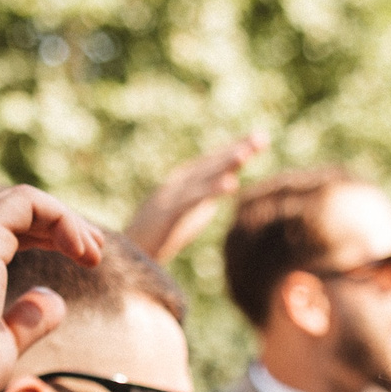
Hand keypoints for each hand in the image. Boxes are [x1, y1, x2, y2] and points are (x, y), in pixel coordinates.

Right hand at [0, 185, 109, 391]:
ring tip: (94, 254)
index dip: (47, 235)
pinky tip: (80, 251)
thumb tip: (54, 299)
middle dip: (62, 225)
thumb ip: (26, 319)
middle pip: (15, 209)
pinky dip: (61, 219)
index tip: (83, 258)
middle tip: (95, 253)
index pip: (3, 226)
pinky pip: (27, 203)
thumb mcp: (1, 344)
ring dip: (67, 222)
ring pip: (24, 201)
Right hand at [124, 132, 267, 262]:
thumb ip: (205, 197)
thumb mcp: (187, 213)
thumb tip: (227, 184)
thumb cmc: (157, 237)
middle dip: (236, 149)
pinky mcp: (168, 214)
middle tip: (261, 137)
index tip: (260, 139)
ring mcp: (170, 197)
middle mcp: (176, 184)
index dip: (235, 149)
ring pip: (202, 177)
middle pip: (210, 163)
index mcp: (182, 183)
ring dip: (224, 163)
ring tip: (245, 153)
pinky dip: (212, 190)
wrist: (129, 254)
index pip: (213, 162)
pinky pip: (193, 200)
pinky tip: (231, 185)